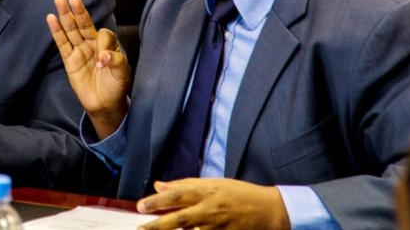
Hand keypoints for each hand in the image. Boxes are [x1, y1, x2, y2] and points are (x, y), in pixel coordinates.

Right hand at [46, 0, 129, 138]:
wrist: (105, 104)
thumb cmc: (116, 87)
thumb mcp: (122, 73)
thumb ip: (116, 60)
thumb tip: (103, 56)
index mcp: (108, 44)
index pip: (102, 34)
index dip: (103, 43)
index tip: (104, 59)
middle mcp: (93, 44)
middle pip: (83, 24)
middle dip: (78, 11)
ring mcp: (80, 51)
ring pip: (71, 30)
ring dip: (65, 16)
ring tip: (59, 0)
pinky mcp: (69, 60)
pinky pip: (62, 43)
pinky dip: (56, 31)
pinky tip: (51, 18)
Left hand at [135, 178, 289, 229]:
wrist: (269, 210)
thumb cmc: (239, 194)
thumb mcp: (212, 183)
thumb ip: (184, 185)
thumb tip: (158, 185)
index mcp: (207, 192)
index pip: (177, 195)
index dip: (157, 201)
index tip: (140, 206)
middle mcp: (210, 210)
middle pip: (180, 219)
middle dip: (158, 225)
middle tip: (140, 227)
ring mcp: (218, 227)